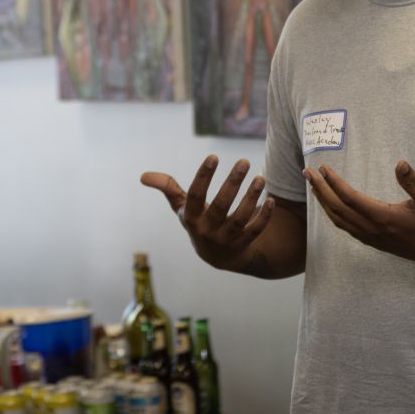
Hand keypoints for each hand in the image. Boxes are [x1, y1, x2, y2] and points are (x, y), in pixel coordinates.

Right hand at [140, 155, 273, 271]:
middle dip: (232, 183)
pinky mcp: (244, 244)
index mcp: (191, 218)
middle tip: (243, 161)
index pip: (196, 196)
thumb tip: (143, 176)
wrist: (218, 257)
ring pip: (240, 218)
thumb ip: (168, 189)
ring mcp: (227, 239)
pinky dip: (264, 216)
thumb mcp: (182, 208)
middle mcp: (208, 230)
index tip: (214, 156)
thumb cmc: (198, 222)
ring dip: (251, 198)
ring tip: (260, 178)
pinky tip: (271, 199)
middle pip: (221, 206)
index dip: (203, 176)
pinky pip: (255, 230)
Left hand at [303, 161, 414, 264]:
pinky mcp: (372, 240)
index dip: (334, 183)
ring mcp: (370, 237)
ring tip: (312, 185)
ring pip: (338, 220)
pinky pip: (345, 227)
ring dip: (323, 202)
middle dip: (320, 190)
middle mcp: (372, 229)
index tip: (323, 168)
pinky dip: (332, 214)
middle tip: (307, 172)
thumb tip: (400, 163)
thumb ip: (413, 182)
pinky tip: (328, 205)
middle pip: (337, 208)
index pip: (350, 198)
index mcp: (383, 217)